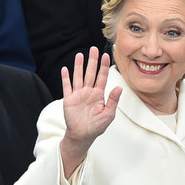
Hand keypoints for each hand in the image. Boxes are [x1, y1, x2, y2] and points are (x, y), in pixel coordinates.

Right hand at [60, 48, 121, 177]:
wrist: (82, 135)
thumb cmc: (96, 127)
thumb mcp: (108, 114)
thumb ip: (113, 100)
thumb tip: (119, 87)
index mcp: (99, 94)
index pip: (102, 77)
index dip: (104, 66)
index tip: (106, 55)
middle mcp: (88, 92)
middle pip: (90, 73)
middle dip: (92, 61)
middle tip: (93, 49)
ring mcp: (78, 94)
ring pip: (79, 76)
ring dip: (79, 66)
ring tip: (80, 55)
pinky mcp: (69, 99)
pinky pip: (67, 86)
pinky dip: (65, 77)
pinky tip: (65, 69)